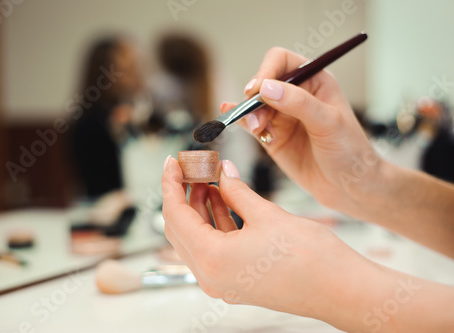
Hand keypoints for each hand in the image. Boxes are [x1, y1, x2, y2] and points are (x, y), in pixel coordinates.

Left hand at [161, 157, 390, 330]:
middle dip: (183, 194)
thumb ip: (237, 191)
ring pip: (197, 238)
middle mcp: (211, 276)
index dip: (171, 183)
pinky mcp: (237, 281)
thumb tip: (222, 173)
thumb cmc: (311, 258)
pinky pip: (215, 248)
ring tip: (209, 179)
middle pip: (181, 228)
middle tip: (192, 167)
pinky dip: (215, 223)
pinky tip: (224, 199)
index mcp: (212, 259)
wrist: (342, 290)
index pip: (175, 214)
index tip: (172, 161)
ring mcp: (223, 282)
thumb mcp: (267, 215)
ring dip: (200, 208)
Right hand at [226, 47, 380, 213]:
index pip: (281, 61)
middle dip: (255, 99)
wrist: (349, 188)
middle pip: (262, 83)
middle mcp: (296, 94)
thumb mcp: (329, 123)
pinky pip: (250, 123)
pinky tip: (231, 118)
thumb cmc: (350, 151)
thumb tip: (266, 88)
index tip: (257, 90)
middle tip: (256, 118)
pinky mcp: (272, 136)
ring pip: (254, 105)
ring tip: (255, 129)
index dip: (266, 71)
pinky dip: (240, 121)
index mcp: (314, 80)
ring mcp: (282, 115)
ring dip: (248, 114)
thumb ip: (298, 103)